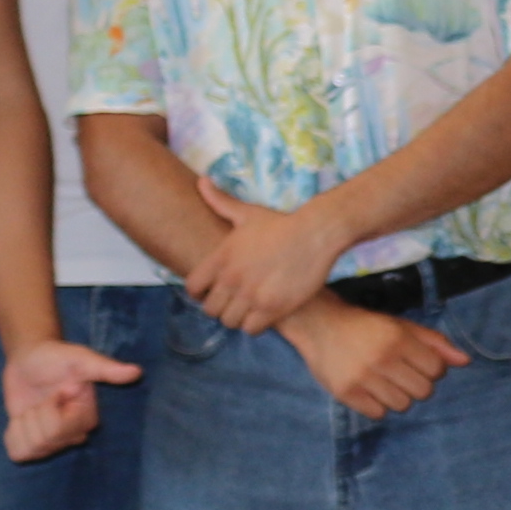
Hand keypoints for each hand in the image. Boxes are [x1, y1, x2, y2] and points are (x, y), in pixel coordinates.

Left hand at [0, 329, 143, 462]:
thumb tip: (137, 372)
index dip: (51, 407)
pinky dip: (13, 436)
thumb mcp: (81, 359)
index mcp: (87, 418)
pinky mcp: (32, 445)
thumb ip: (105, 369)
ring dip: (23, 424)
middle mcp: (73, 435)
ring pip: (29, 449)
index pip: (61, 429)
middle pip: (44, 441)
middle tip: (45, 397)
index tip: (60, 388)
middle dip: (36, 414)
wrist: (29, 359)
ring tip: (34, 408)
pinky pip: (18, 455)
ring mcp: (52, 443)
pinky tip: (22, 420)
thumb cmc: (57, 357)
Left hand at [183, 181, 352, 335]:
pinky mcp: (272, 308)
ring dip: (238, 317)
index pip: (193, 289)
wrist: (317, 233)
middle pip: (210, 310)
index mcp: (220, 258)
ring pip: (229, 322)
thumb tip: (201, 180)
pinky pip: (251, 329)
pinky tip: (265, 314)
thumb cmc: (282, 224)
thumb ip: (220, 201)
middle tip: (236, 301)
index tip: (214, 291)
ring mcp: (251, 295)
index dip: (201, 293)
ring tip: (250, 309)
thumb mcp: (247, 212)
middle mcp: (231, 279)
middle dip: (221, 306)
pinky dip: (255, 325)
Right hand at [286, 293, 457, 421]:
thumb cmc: (367, 327)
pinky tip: (370, 390)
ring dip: (398, 396)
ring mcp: (362, 377)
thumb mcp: (402, 326)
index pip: (436, 370)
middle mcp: (382, 358)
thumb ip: (435, 342)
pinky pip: (378, 414)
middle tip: (401, 374)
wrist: (320, 324)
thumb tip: (466, 361)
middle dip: (417, 385)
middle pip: (423, 391)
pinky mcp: (345, 393)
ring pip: (402, 405)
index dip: (432, 370)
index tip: (418, 364)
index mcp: (399, 339)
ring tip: (384, 382)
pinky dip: (378, 406)